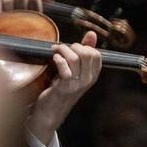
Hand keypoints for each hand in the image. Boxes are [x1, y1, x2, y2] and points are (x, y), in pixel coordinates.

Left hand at [28, 31, 102, 146]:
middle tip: (62, 48)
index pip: (96, 54)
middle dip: (73, 46)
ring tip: (55, 50)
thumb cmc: (61, 89)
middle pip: (87, 53)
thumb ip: (84, 52)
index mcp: (93, 76)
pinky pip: (65, 67)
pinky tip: (53, 59)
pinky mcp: (65, 87)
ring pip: (76, 58)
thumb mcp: (75, 70)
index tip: (72, 48)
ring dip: (63, 50)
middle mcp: (88, 80)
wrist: (50, 112)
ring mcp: (77, 84)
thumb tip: (92, 33)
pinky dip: (58, 59)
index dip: (83, 46)